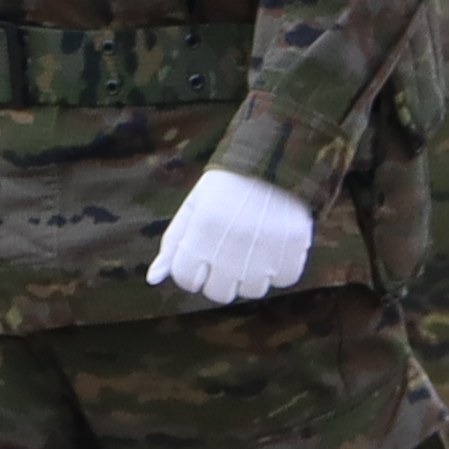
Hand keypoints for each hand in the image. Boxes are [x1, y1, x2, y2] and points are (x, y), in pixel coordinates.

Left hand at [144, 165, 319, 304]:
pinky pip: (284, 279)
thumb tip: (153, 279)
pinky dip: (280, 269)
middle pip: (219, 293)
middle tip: (228, 253)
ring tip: (253, 247)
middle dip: (219, 278)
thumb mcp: (194, 205)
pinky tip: (275, 246)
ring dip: (251, 275)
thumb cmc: (228, 184)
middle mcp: (233, 244)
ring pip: (253, 290)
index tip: (201, 255)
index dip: (191, 271)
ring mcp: (266, 248)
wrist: (275, 155)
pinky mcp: (295, 246)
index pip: (187, 280)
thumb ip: (173, 242)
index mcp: (203, 229)